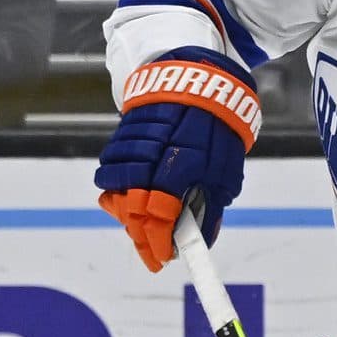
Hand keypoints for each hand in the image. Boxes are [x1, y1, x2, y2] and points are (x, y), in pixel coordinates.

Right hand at [93, 48, 259, 269]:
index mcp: (183, 164)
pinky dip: (118, 184)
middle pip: (132, 207)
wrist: (197, 77)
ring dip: (126, 209)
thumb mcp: (226, 169)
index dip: (158, 242)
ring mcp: (134, 142)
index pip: (160, 215)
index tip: (160, 259)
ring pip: (114, 187)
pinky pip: (111, 166)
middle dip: (139, 233)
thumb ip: (211, 204)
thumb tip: (202, 239)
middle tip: (149, 248)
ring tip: (143, 218)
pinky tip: (132, 191)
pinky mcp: (122, 132)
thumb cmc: (218, 127)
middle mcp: (153, 154)